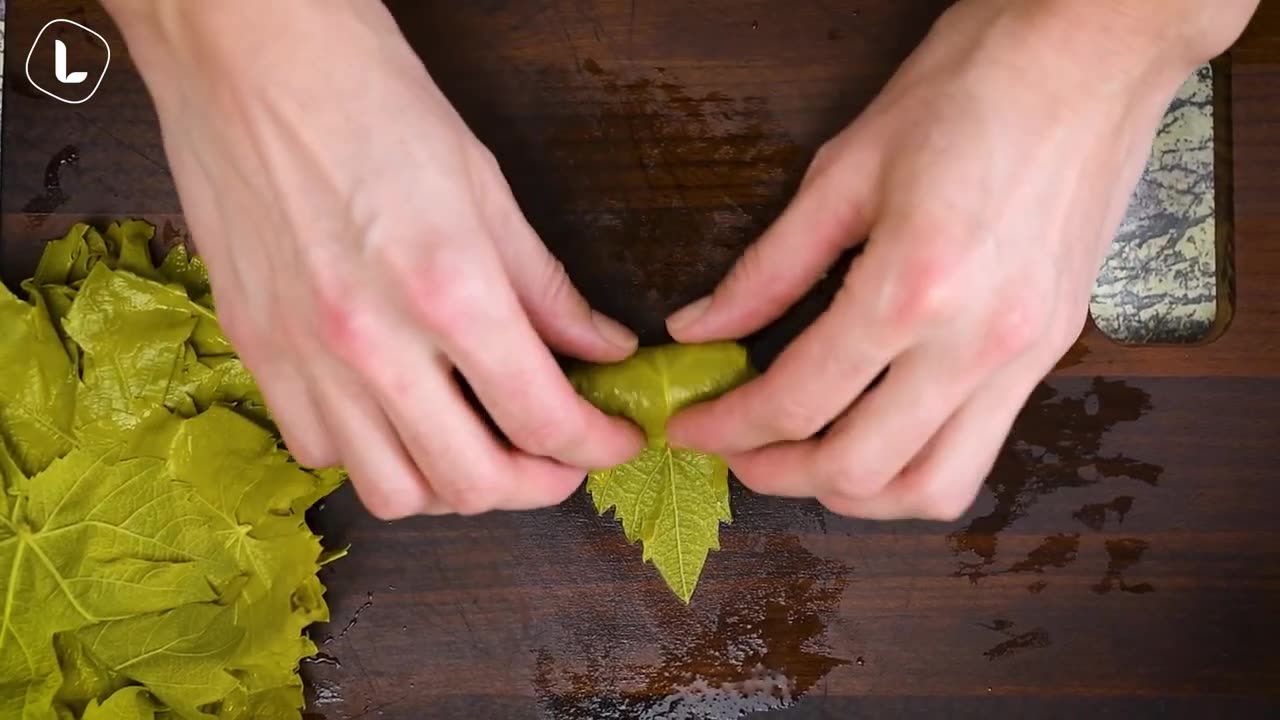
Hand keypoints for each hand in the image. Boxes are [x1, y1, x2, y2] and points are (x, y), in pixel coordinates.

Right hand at [106, 0, 643, 517]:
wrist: (247, 55)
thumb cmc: (371, 98)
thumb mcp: (487, 186)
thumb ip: (548, 288)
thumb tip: (602, 348)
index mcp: (449, 289)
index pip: (544, 418)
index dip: (598, 447)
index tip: (613, 440)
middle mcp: (373, 343)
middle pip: (473, 484)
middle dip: (539, 485)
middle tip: (560, 458)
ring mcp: (305, 357)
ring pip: (393, 491)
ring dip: (453, 485)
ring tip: (479, 443)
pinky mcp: (255, 353)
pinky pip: (322, 453)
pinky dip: (373, 455)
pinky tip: (398, 413)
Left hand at [664, 0, 1254, 519]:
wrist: (1095, 50)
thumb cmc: (973, 82)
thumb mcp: (846, 168)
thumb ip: (768, 266)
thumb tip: (702, 325)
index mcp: (913, 284)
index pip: (798, 398)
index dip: (728, 427)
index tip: (693, 427)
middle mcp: (976, 341)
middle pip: (859, 469)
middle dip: (779, 474)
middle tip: (738, 448)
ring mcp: (1025, 356)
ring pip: (932, 488)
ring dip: (856, 491)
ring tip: (806, 456)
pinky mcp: (1053, 351)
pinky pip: (980, 451)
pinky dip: (916, 467)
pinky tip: (878, 430)